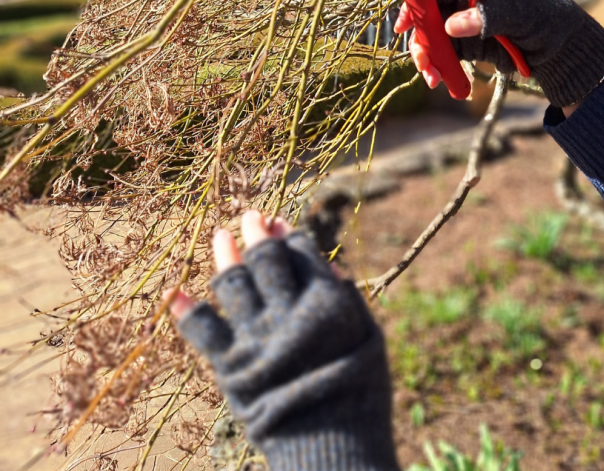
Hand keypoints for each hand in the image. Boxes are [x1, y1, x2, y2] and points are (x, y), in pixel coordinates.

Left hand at [167, 211, 398, 470]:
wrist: (332, 452)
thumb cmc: (359, 394)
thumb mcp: (368, 339)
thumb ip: (350, 300)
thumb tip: (331, 265)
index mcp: (327, 302)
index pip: (302, 252)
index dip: (288, 234)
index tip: (277, 223)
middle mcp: (290, 312)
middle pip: (267, 259)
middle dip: (256, 232)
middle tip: (249, 216)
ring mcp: (257, 337)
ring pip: (234, 282)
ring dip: (225, 253)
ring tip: (221, 235)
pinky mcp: (231, 366)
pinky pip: (203, 330)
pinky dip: (186, 310)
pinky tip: (175, 292)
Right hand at [394, 0, 603, 109]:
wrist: (566, 51)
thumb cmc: (548, 19)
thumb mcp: (522, 13)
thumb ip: (487, 16)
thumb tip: (451, 25)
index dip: (415, 0)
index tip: (404, 22)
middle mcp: (464, 1)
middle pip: (427, 14)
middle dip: (420, 37)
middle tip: (422, 60)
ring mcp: (465, 24)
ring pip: (432, 38)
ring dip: (428, 57)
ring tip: (433, 77)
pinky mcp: (469, 46)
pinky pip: (444, 55)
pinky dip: (439, 68)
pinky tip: (441, 81)